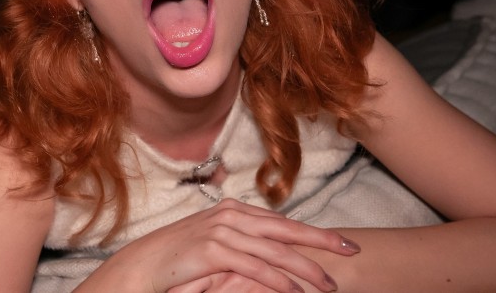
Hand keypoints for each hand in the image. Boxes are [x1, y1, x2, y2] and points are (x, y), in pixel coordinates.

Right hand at [99, 198, 357, 292]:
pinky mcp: (213, 250)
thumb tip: (273, 250)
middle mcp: (231, 215)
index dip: (314, 232)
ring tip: (329, 284)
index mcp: (234, 210)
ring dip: (306, 270)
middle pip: (286, 230)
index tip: (342, 241)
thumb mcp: (214, 243)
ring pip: (275, 252)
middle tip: (351, 251)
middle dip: (322, 241)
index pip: (283, 222)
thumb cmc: (179, 257)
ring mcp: (222, 231)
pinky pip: (255, 268)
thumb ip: (242, 241)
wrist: (144, 264)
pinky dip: (278, 281)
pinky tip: (296, 292)